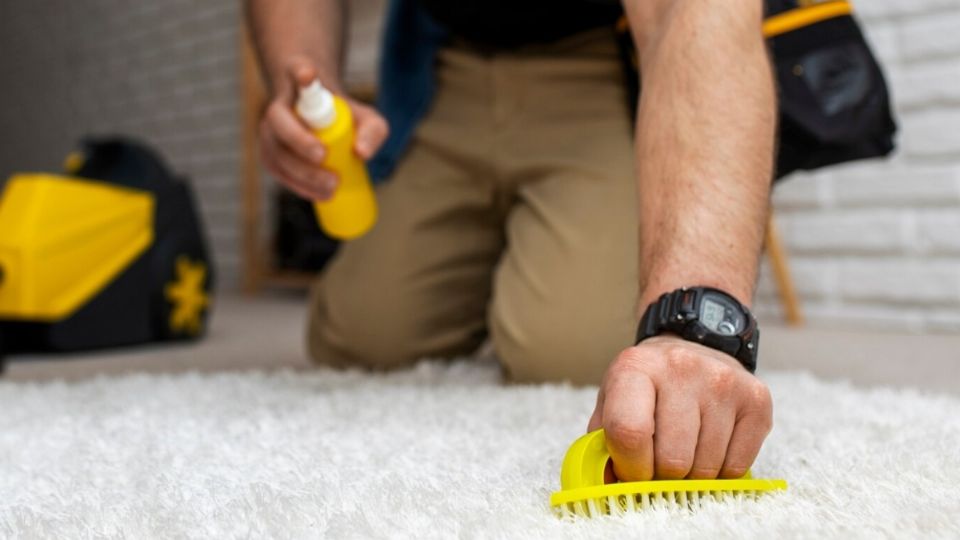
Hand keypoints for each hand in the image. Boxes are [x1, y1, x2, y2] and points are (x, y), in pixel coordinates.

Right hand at [258, 57, 388, 200]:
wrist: (321, 120)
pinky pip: (277, 170)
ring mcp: (270, 131)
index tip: (309, 75)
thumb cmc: (344, 116)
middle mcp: (279, 105)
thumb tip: (362, 154)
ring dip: (301, 172)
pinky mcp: (270, 154)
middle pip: (279, 122)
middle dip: (300, 142)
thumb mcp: (367, 118)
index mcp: (300, 85)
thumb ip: (373, 130)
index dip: (301, 73)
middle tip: (325, 159)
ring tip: (331, 188)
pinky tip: (317, 196)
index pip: (296, 71)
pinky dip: (296, 185)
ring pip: (275, 150)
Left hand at [588, 335, 772, 480]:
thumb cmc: (647, 387)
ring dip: (692, 474)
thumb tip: (608, 489)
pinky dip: (722, 471)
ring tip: (686, 449)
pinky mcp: (756, 399)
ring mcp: (723, 381)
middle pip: (673, 458)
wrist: (694, 347)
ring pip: (706, 467)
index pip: (630, 432)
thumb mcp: (612, 402)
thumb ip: (601, 444)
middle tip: (660, 461)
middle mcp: (681, 368)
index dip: (631, 467)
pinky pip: (738, 466)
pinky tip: (711, 447)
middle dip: (663, 474)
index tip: (633, 471)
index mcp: (635, 368)